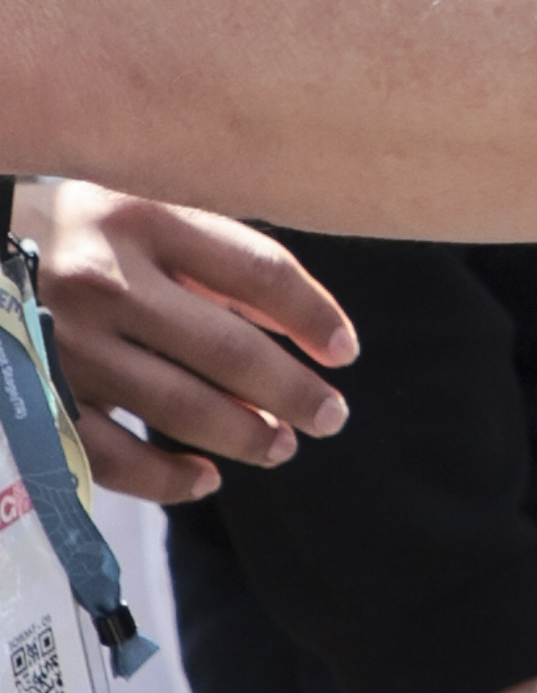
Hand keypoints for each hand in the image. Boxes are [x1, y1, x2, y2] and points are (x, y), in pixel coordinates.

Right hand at [28, 183, 355, 501]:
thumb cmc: (71, 232)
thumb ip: (209, 257)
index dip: (313, 315)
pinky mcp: (34, 394)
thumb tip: (299, 322)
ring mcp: (65, 343)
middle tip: (330, 416)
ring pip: (179, 408)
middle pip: (229, 349)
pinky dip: (168, 478)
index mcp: (140, 218)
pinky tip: (205, 479)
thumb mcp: (136, 213)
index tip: (346, 350)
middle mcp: (104, 280)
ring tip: (280, 445)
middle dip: (294, 391)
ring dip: (245, 435)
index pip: (256, 270)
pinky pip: (112, 455)